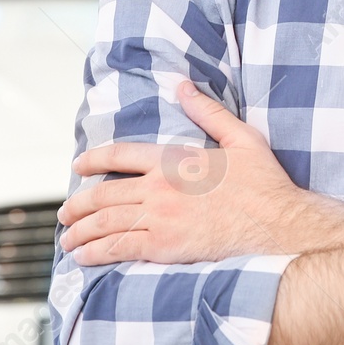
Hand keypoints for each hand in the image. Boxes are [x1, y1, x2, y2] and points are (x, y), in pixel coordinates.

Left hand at [58, 80, 304, 265]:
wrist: (278, 225)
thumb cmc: (265, 185)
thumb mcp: (241, 139)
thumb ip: (208, 112)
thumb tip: (183, 86)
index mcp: (175, 161)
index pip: (121, 155)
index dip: (94, 159)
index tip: (78, 165)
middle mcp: (160, 188)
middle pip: (103, 193)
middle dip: (78, 205)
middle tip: (65, 213)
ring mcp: (160, 219)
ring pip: (105, 223)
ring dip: (80, 231)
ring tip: (68, 239)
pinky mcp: (165, 247)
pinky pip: (119, 248)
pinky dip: (96, 252)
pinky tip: (84, 258)